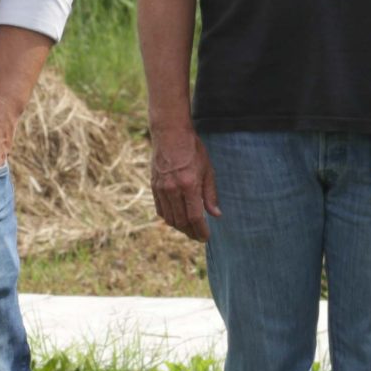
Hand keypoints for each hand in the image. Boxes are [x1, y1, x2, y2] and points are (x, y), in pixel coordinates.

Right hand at [149, 125, 218, 240]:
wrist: (170, 134)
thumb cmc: (193, 150)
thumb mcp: (207, 170)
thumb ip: (210, 194)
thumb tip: (216, 214)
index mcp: (189, 185)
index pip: (194, 217)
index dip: (201, 230)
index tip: (206, 237)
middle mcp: (173, 189)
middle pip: (181, 221)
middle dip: (191, 232)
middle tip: (198, 236)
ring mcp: (161, 188)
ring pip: (169, 218)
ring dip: (180, 227)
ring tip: (189, 230)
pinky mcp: (154, 186)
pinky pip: (160, 209)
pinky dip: (168, 218)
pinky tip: (177, 219)